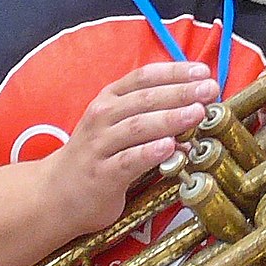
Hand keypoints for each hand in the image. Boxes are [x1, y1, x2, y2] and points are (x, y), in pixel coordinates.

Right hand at [50, 61, 218, 234]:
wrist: (55, 194)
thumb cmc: (96, 157)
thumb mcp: (120, 130)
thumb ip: (156, 121)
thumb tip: (196, 117)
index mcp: (109, 99)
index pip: (144, 77)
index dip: (174, 71)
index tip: (202, 71)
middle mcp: (103, 117)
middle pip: (145, 98)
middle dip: (180, 92)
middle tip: (209, 89)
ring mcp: (100, 145)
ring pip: (138, 126)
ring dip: (170, 118)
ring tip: (197, 113)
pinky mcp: (102, 174)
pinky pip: (128, 161)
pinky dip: (150, 152)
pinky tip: (171, 147)